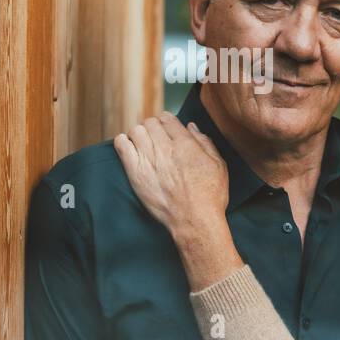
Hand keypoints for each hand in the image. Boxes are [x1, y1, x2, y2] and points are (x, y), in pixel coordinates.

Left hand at [113, 111, 227, 237]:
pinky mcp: (136, 174)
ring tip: (143, 144)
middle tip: (156, 138)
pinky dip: (123, 142)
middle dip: (153, 127)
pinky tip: (129, 147)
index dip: (167, 121)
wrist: (195, 221)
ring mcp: (149, 161)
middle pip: (150, 123)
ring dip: (140, 134)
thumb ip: (204, 142)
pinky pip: (122, 147)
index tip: (167, 129)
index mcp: (186, 144)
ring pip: (136, 131)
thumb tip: (191, 126)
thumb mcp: (218, 165)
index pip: (167, 119)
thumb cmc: (210, 195)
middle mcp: (166, 149)